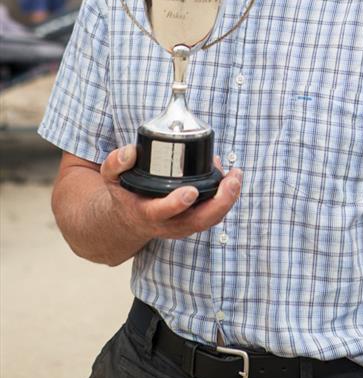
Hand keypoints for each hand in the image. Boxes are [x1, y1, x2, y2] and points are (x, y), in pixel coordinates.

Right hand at [100, 144, 241, 242]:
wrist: (127, 220)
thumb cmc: (124, 195)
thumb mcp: (111, 178)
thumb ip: (116, 163)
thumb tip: (131, 151)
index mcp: (145, 213)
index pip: (162, 212)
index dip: (176, 203)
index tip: (190, 191)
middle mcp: (167, 224)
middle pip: (197, 222)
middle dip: (218, 204)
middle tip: (231, 181)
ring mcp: (183, 225)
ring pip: (210, 220)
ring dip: (227, 200)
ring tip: (236, 177)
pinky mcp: (194, 220)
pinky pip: (214, 214)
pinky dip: (225, 198)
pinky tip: (231, 178)